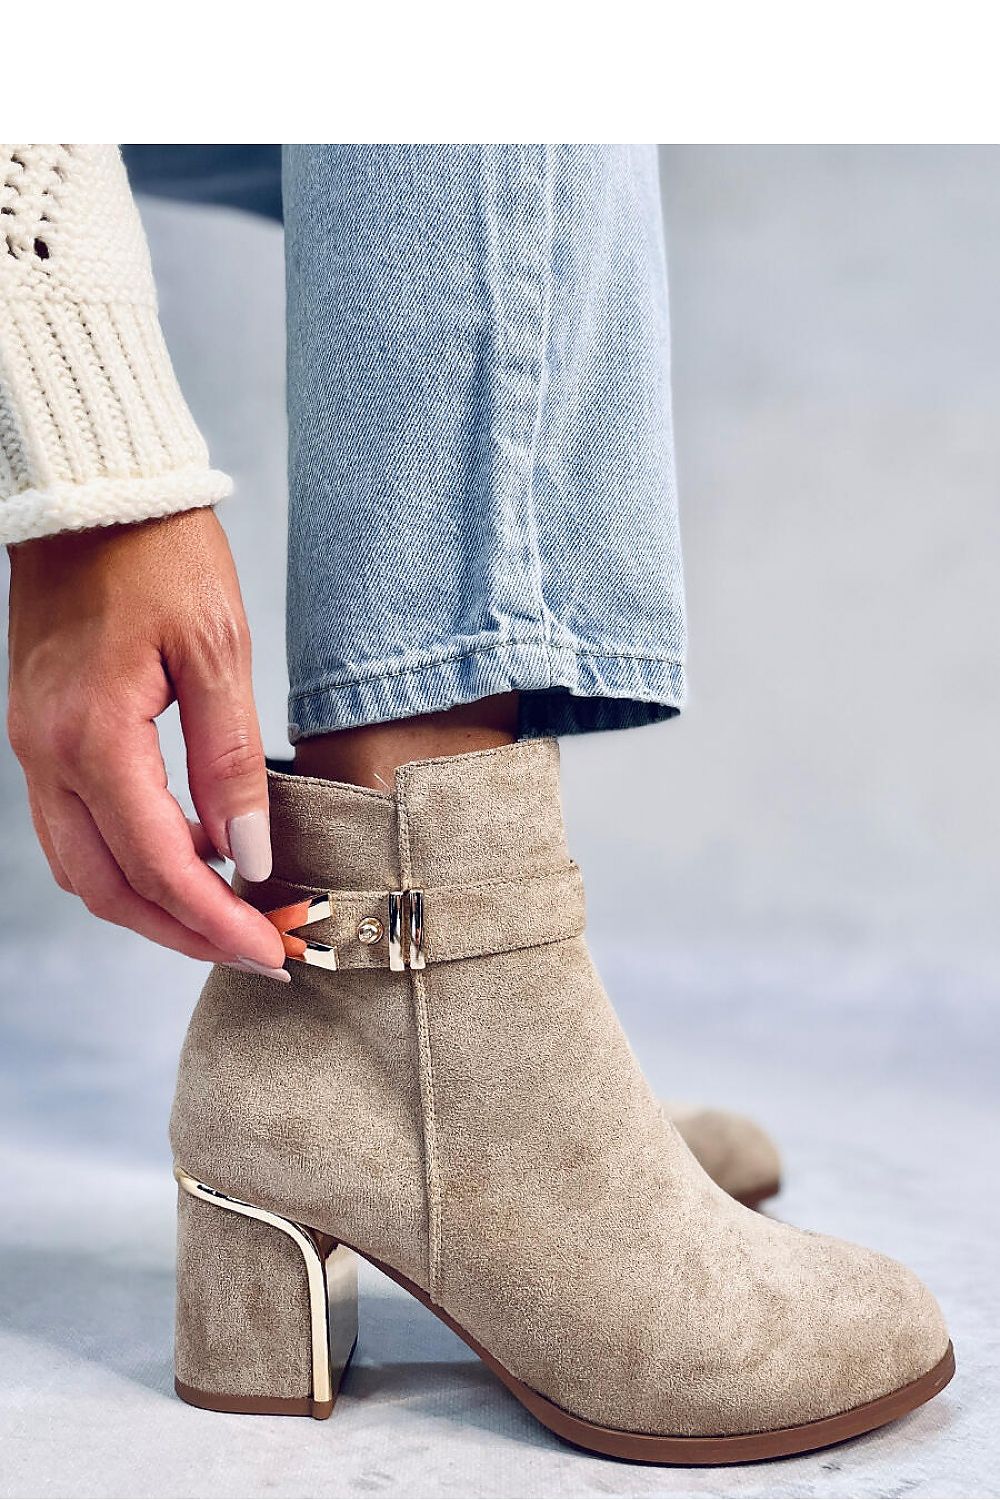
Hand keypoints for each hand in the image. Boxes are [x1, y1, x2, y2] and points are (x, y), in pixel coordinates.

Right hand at [6, 508, 288, 978]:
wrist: (92, 494)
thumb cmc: (160, 556)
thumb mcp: (218, 651)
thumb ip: (231, 762)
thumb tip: (249, 855)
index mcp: (92, 737)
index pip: (157, 865)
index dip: (217, 922)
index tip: (272, 953)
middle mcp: (48, 755)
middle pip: (108, 889)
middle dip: (184, 934)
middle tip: (258, 951)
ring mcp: (34, 748)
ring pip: (83, 868)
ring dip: (152, 906)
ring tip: (228, 915)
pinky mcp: (41, 735)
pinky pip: (75, 828)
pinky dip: (129, 861)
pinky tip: (188, 855)